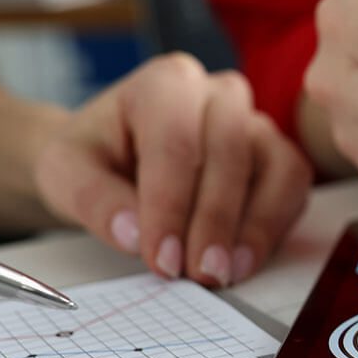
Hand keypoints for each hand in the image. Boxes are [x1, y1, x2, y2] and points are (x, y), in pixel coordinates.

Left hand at [34, 53, 311, 286]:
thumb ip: (92, 197)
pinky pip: (292, 186)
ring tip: (223, 273)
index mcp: (165, 83)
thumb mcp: (64, 171)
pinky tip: (243, 261)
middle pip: (230, 150)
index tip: (161, 259)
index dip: (171, 204)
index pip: (175, 140)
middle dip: (213, 219)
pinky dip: (274, 227)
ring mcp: (254, 122)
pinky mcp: (276, 156)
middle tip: (196, 274)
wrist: (112, 157)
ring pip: (273, 166)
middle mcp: (217, 94)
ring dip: (253, 226)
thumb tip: (134, 233)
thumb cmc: (94, 157)